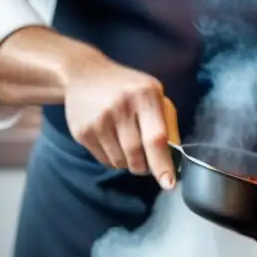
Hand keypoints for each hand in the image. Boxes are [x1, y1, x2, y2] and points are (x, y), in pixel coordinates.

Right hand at [63, 50, 177, 188]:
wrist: (84, 73)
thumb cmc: (128, 88)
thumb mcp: (154, 94)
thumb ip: (168, 123)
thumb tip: (175, 157)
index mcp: (145, 95)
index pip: (156, 138)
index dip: (162, 164)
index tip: (168, 183)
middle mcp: (120, 106)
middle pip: (137, 155)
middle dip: (145, 167)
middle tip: (146, 164)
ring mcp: (98, 119)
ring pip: (120, 161)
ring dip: (128, 163)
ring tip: (127, 144)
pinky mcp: (82, 131)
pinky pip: (104, 160)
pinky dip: (113, 159)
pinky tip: (111, 140)